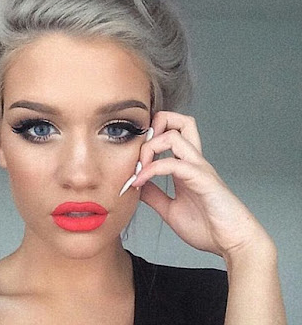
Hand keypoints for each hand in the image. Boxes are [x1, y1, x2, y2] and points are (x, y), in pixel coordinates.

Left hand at [132, 111, 273, 258]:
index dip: (149, 137)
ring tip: (138, 168)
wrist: (233, 243)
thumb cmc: (207, 227)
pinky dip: (152, 169)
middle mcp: (193, 161)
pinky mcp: (202, 179)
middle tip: (138, 148)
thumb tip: (136, 184)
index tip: (132, 161)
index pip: (172, 133)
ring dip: (150, 147)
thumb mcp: (170, 209)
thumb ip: (154, 195)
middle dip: (155, 124)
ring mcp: (199, 168)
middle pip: (180, 121)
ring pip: (175, 135)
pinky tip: (140, 182)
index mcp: (186, 165)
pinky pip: (174, 163)